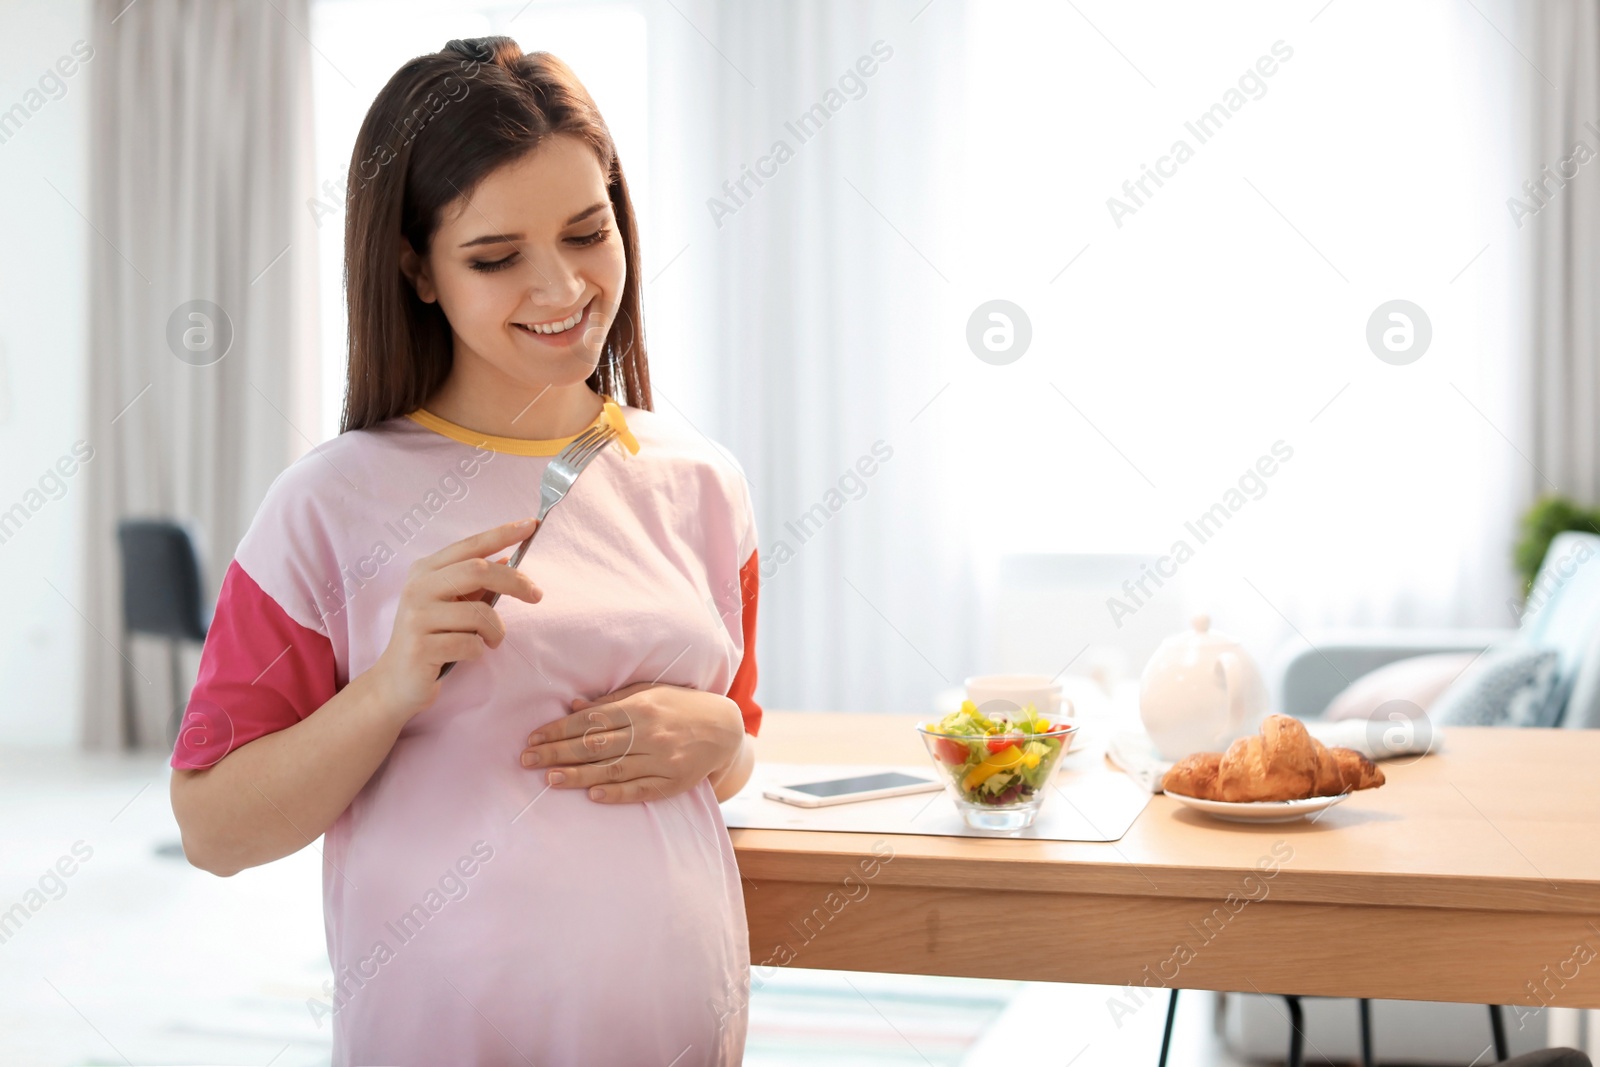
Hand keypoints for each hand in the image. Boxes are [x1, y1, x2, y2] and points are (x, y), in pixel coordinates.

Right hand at [366, 518, 543, 722]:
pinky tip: (467, 654)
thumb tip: (507, 559)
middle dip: (515, 582)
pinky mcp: (421, 647)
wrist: (397, 681)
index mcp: (426, 570)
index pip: (470, 545)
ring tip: (491, 641)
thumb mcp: (451, 603)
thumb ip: (474, 582)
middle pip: (478, 570)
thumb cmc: (431, 637)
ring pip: (480, 614)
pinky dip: (479, 651)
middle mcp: (417, 587)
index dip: (502, 534)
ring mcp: (417, 617)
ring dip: (497, 631)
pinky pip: (471, 644)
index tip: (531, 524)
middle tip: (536, 595)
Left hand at [520, 682, 744, 803]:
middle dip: (558, 753)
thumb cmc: (680, 706)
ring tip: (550, 780)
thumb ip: (612, 702)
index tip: (534, 738)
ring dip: (579, 775)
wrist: (724, 728)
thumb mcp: (649, 693)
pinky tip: (592, 795)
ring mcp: (661, 759)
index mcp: (640, 707)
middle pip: (596, 744)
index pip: (590, 720)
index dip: (559, 730)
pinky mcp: (673, 781)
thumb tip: (574, 706)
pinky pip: (640, 789)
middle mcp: (649, 732)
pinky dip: (616, 793)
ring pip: (613, 768)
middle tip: (527, 760)